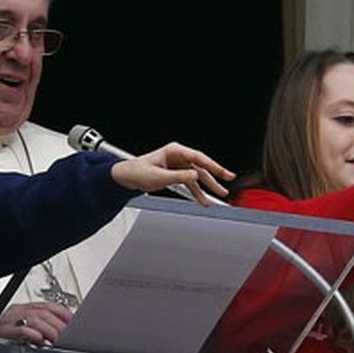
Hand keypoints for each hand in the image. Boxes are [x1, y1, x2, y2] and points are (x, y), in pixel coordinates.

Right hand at [0, 301, 73, 345]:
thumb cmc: (3, 343)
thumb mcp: (26, 334)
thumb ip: (42, 331)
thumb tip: (63, 333)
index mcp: (22, 310)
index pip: (48, 306)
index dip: (63, 313)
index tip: (74, 322)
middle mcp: (15, 313)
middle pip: (43, 313)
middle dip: (59, 325)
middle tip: (68, 336)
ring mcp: (7, 321)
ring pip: (34, 319)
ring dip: (49, 331)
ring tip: (56, 340)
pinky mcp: (1, 333)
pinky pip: (20, 329)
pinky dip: (33, 334)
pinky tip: (40, 341)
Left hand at [111, 142, 235, 205]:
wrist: (126, 177)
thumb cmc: (137, 171)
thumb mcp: (158, 176)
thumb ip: (178, 177)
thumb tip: (194, 176)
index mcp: (174, 151)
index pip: (199, 158)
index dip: (213, 166)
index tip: (224, 173)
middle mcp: (178, 157)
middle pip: (201, 167)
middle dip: (214, 177)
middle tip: (227, 182)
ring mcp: (177, 166)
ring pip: (197, 177)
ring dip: (206, 188)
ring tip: (218, 197)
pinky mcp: (175, 175)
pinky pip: (190, 184)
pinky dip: (196, 192)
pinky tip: (202, 200)